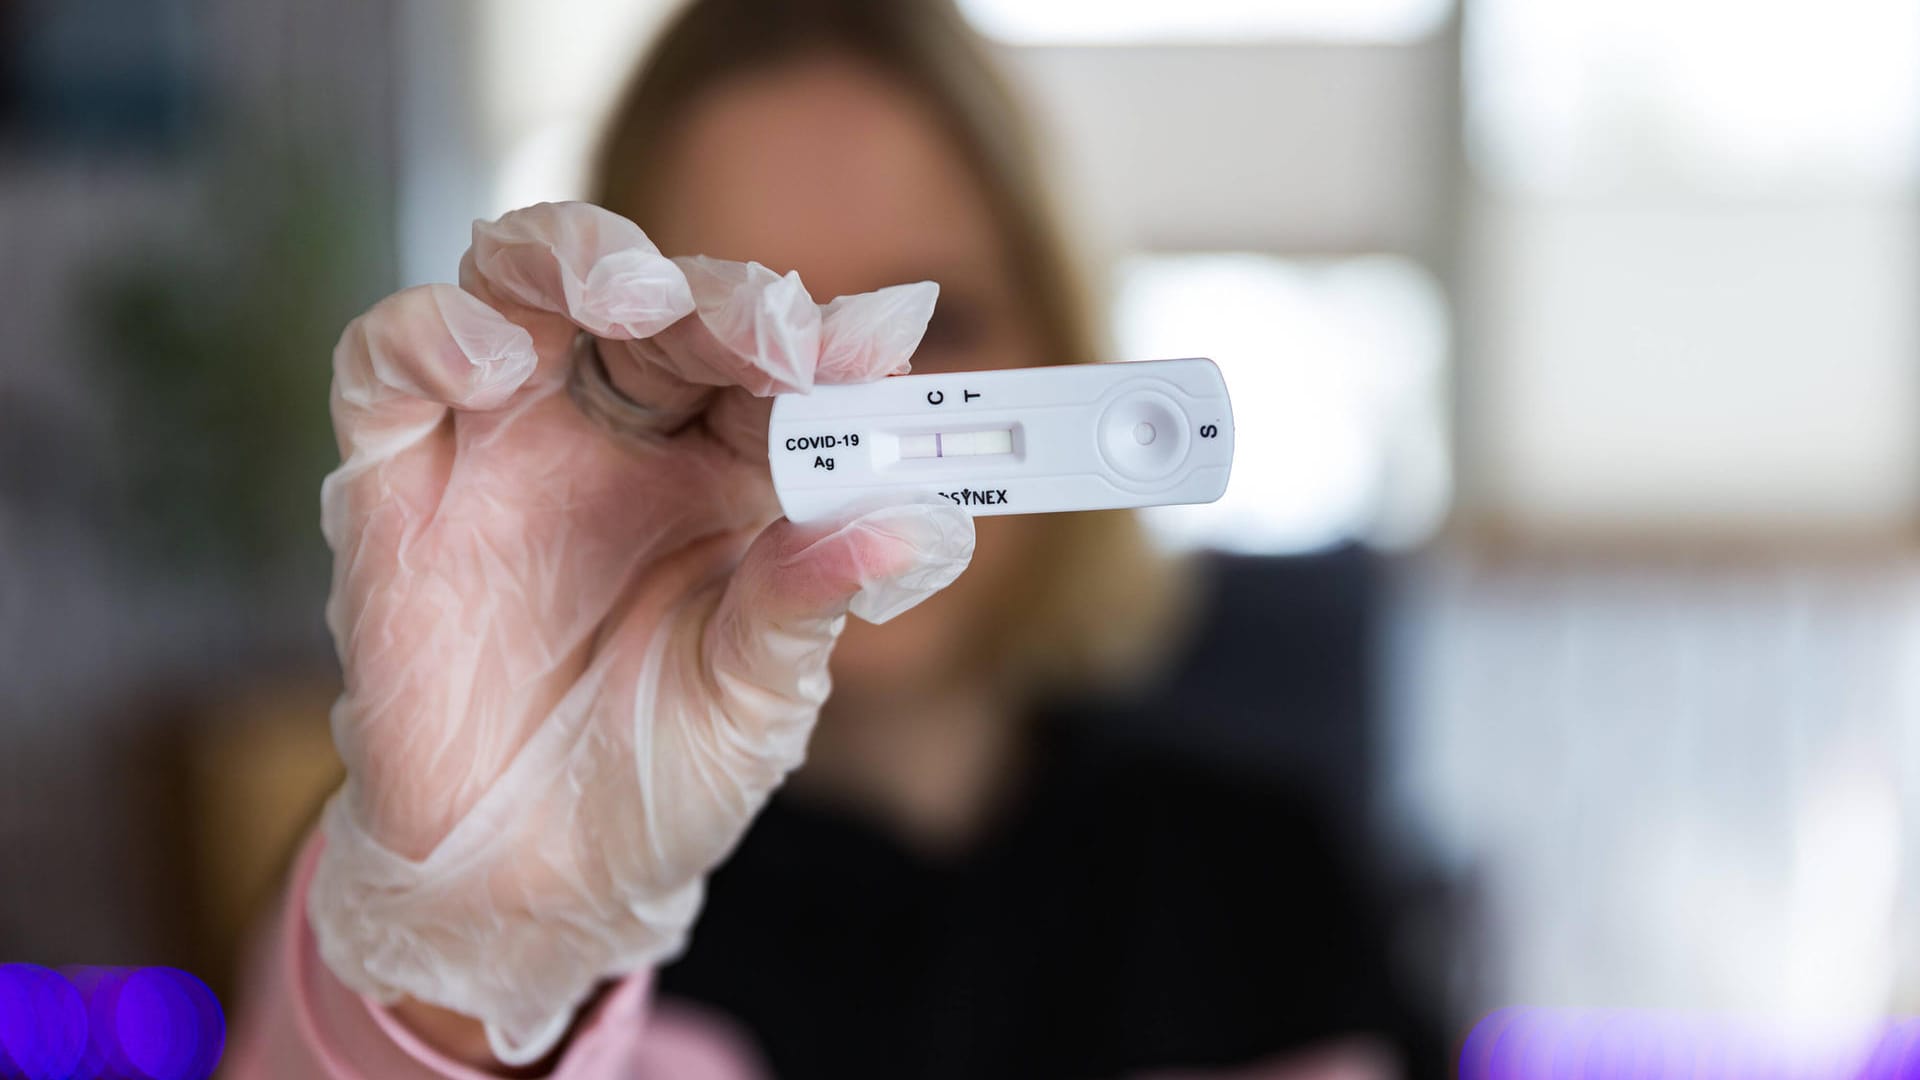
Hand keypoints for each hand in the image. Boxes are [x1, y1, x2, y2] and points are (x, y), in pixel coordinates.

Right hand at [307, 202, 973, 1063]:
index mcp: (724, 469)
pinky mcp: (396, 476)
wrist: (527, 882)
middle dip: (717, 298)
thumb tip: (910, 526)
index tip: (871, 351)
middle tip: (768, 331)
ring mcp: (506, 440)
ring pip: (522, 283)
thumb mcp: (754, 699)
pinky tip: (488, 362)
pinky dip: (430, 334)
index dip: (821, 343)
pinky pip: (390, 363)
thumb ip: (806, 601)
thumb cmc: (655, 773)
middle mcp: (619, 432)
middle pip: (658, 301)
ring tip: (633, 296)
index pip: (771, 363)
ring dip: (577, 259)